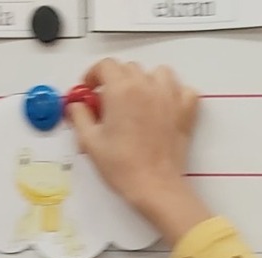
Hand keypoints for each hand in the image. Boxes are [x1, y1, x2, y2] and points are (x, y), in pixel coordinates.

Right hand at [68, 60, 209, 244]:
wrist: (155, 187)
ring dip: (146, 81)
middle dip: (116, 80)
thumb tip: (77, 105)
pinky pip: (184, 90)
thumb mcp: (90, 141)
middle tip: (110, 102)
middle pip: (129, 68)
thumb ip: (80, 116)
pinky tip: (165, 105)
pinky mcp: (185, 111)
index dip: (94, 75)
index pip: (105, 65)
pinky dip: (175, 93)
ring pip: (157, 73)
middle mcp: (146, 87)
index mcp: (121, 90)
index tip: (90, 89)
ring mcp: (169, 97)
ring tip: (138, 100)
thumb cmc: (124, 167)